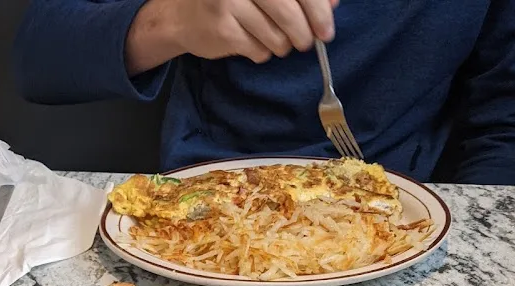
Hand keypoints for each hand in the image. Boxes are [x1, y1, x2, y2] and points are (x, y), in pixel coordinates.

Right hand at [176, 0, 336, 60]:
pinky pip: (259, 50)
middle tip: (308, 42)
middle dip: (304, 33)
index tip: (327, 28)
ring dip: (283, 45)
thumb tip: (333, 2)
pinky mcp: (223, 31)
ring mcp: (229, 4)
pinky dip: (264, 52)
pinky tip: (255, 43)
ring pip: (276, 37)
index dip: (317, 9)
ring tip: (278, 41)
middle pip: (289, 13)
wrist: (181, 13)